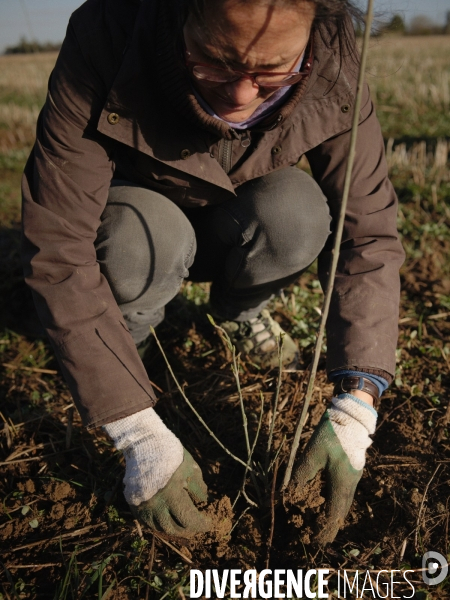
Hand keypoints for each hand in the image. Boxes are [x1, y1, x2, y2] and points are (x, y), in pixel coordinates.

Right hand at [104, 407, 209, 537]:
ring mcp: (142, 506)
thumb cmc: (170, 454)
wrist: (143, 443)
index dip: (200, 524)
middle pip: (173, 528)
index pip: (189, 519)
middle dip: (187, 530)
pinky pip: (146, 521)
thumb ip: (198, 486)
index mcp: (172, 494)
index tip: (208, 524)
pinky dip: (158, 524)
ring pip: (159, 527)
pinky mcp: (134, 504)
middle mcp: (155, 504)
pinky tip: (166, 519)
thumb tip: (204, 500)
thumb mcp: (190, 467)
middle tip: (195, 527)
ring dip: (172, 529)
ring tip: (182, 526)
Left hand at [288, 394, 376, 545]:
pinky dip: (333, 501)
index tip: (316, 542)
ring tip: (319, 525)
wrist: (351, 416)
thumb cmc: (332, 434)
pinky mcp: (351, 469)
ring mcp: (353, 477)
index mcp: (342, 483)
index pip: (334, 515)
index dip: (324, 530)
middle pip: (340, 512)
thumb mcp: (313, 454)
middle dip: (328, 526)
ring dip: (331, 514)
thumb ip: (302, 475)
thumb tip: (290, 493)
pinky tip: (324, 502)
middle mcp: (350, 484)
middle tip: (317, 538)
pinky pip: (341, 492)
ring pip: (342, 502)